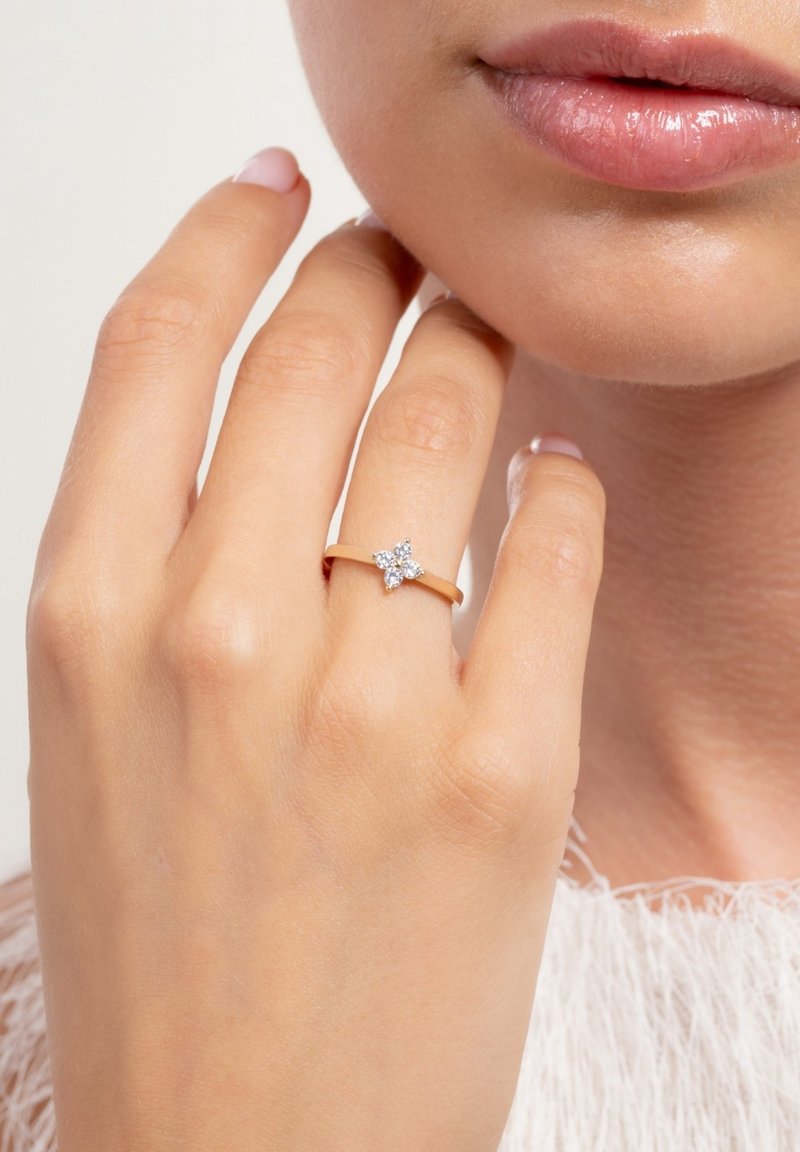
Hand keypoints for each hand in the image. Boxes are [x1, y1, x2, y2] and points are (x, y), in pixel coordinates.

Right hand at [26, 147, 605, 1151]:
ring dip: (476, 347)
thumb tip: (265, 425)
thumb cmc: (160, 949)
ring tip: (484, 334)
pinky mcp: (499, 769)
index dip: (223, 231)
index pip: (157, 341)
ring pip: (446, 421)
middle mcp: (219, 635)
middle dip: (371, 268)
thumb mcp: (98, 730)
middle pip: (315, 351)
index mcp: (89, 616)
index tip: (274, 189)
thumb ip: (164, 566)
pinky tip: (545, 483)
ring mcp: (367, 700)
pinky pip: (549, 545)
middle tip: (404, 252)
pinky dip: (557, 488)